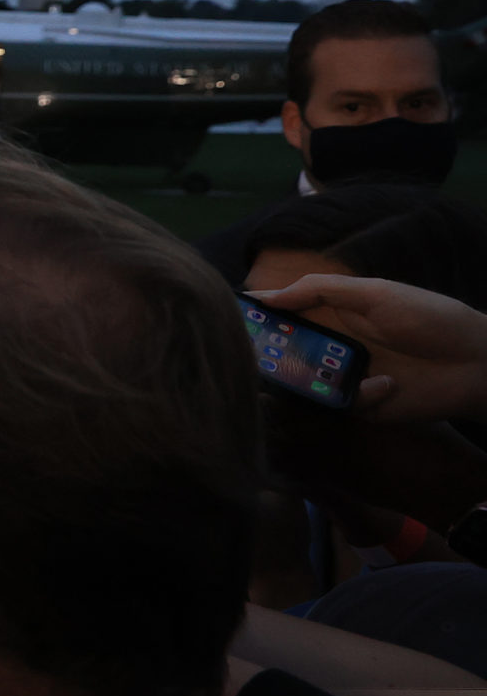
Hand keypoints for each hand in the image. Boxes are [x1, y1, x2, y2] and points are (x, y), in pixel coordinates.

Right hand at [250, 275, 486, 425]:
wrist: (478, 360)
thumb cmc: (430, 317)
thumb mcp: (374, 293)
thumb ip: (320, 290)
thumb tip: (268, 296)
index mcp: (333, 315)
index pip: (284, 316)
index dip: (258, 317)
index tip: (233, 317)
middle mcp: (334, 346)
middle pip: (285, 352)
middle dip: (269, 353)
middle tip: (255, 354)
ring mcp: (347, 377)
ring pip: (304, 383)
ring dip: (310, 378)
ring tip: (325, 370)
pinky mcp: (365, 405)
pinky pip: (342, 404)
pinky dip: (363, 394)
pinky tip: (388, 383)